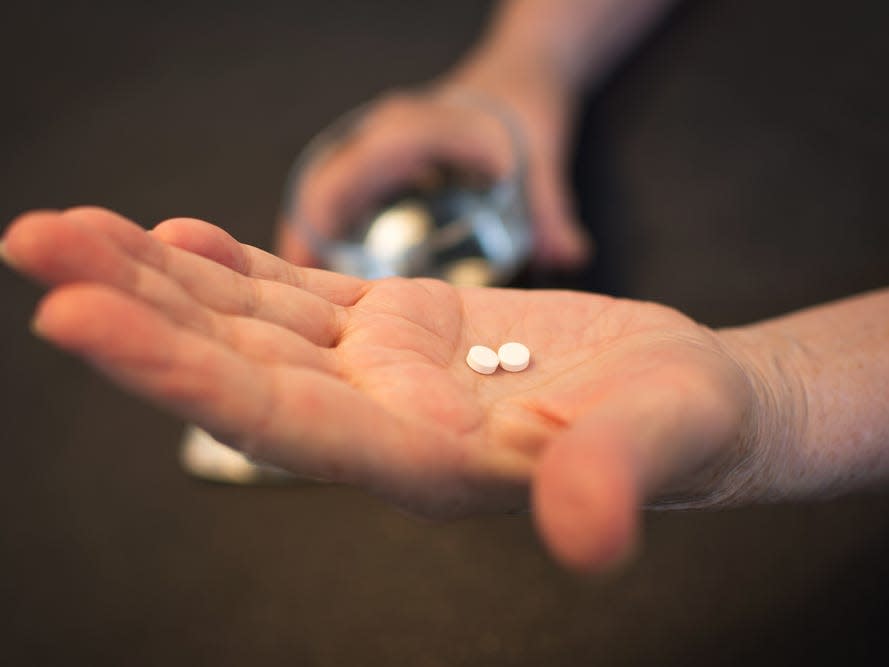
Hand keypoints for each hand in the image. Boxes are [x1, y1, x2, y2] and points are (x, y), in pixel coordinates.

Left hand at [3, 208, 772, 571]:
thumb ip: (613, 478)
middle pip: (235, 365)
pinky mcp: (404, 330)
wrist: (687, 401)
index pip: (279, 422)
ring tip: (72, 230)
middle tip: (37, 245)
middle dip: (133, 308)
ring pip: (251, 322)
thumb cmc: (682, 427)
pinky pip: (299, 298)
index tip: (76, 319)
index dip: (177, 374)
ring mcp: (386, 370)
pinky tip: (178, 236)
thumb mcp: (664, 442)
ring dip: (160, 277)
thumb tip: (586, 531)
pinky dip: (234, 267)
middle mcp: (383, 420)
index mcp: (424, 460)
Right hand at [277, 80, 591, 269]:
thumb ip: (552, 208)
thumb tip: (569, 257)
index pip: (353, 171)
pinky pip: (340, 182)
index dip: (323, 215)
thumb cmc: (525, 108)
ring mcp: (378, 136)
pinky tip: (333, 258)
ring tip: (309, 284)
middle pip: (325, 181)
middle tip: (301, 293)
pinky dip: (330, 218)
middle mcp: (385, 129)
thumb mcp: (544, 156)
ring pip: (326, 182)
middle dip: (306, 233)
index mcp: (414, 128)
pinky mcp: (380, 150)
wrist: (518, 73)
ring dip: (313, 228)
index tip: (306, 262)